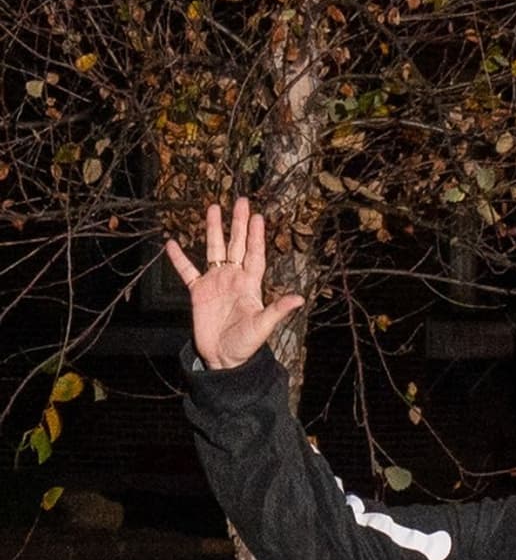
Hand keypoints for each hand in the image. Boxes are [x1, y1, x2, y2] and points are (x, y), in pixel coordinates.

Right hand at [164, 197, 303, 370]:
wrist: (224, 359)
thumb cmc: (246, 345)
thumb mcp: (263, 326)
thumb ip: (278, 309)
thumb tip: (300, 298)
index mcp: (250, 284)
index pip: (255, 254)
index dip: (256, 236)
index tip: (258, 216)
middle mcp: (233, 278)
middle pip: (236, 244)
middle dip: (238, 224)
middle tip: (241, 200)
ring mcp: (216, 283)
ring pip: (214, 249)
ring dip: (214, 230)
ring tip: (213, 208)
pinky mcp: (199, 292)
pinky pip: (187, 271)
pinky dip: (179, 258)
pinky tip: (172, 243)